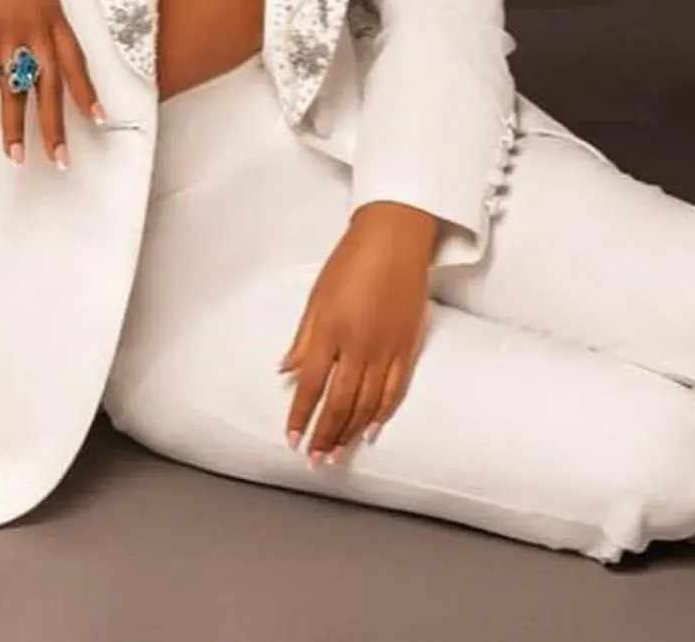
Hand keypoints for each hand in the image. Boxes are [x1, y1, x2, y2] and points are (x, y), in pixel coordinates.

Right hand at [0, 0, 103, 167]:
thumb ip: (44, 17)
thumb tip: (43, 43)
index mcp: (56, 18)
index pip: (77, 64)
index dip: (87, 93)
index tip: (98, 119)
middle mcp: (37, 30)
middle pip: (50, 87)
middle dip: (55, 126)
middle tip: (60, 158)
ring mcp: (9, 33)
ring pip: (16, 89)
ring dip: (16, 126)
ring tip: (18, 156)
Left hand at [278, 202, 436, 462]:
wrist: (396, 237)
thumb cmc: (351, 260)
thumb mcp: (317, 295)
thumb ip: (303, 337)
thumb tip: (286, 371)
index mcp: (330, 329)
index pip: (311, 385)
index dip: (300, 415)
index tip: (292, 437)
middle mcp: (359, 344)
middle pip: (339, 402)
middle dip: (324, 434)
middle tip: (314, 457)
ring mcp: (387, 347)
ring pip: (367, 403)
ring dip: (349, 432)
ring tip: (337, 453)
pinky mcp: (408, 346)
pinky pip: (394, 390)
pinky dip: (382, 414)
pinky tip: (370, 430)